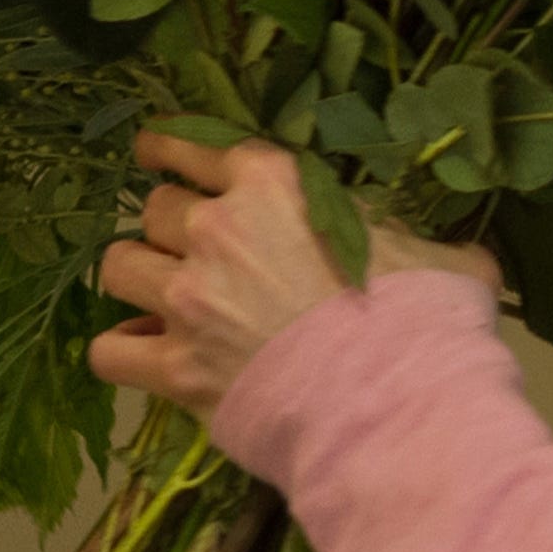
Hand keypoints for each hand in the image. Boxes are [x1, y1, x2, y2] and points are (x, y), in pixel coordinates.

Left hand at [90, 134, 499, 418]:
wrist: (400, 406)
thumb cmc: (428, 322)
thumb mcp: (442, 256)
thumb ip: (417, 241)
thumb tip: (442, 251)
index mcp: (276, 187)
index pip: (197, 146)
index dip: (171, 145)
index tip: (157, 149)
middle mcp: (217, 232)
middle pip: (155, 208)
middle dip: (171, 224)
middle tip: (193, 247)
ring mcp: (188, 302)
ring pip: (118, 266)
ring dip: (138, 276)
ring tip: (159, 294)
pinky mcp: (175, 369)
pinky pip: (110, 350)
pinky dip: (123, 349)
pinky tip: (144, 352)